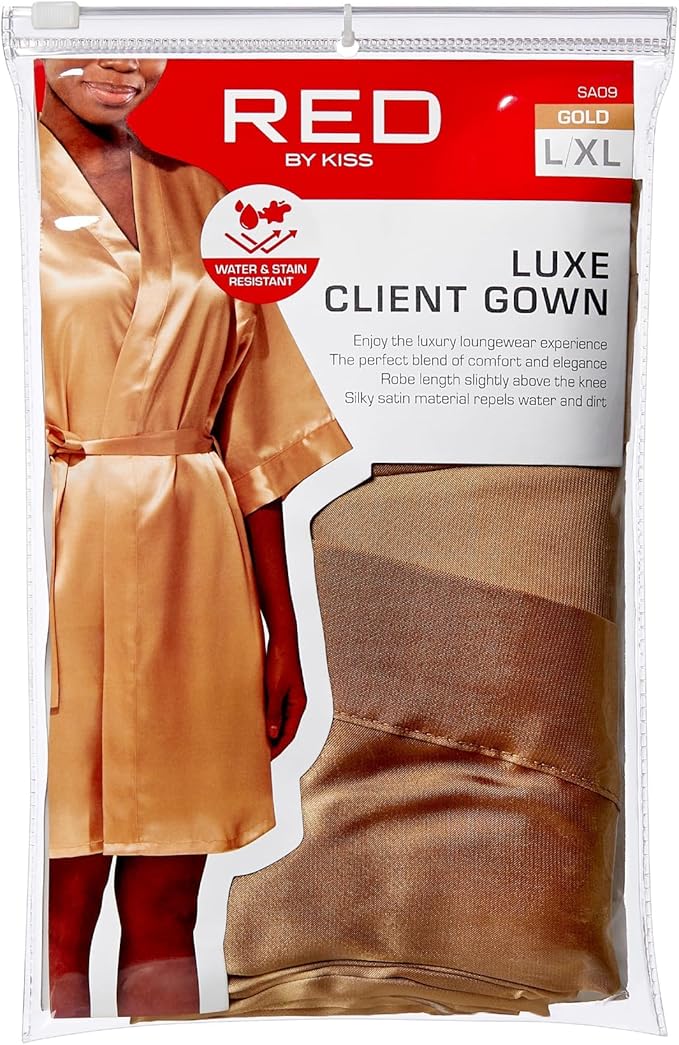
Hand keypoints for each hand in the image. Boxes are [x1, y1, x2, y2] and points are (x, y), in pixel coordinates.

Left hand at [264, 632, 307, 758]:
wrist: (282, 639)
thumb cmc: (281, 662)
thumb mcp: (275, 689)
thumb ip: (274, 712)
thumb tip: (272, 734)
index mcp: (298, 705)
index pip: (289, 734)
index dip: (278, 748)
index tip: (266, 760)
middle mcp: (295, 703)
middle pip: (285, 730)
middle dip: (274, 744)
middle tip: (259, 757)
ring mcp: (287, 697)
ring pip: (278, 721)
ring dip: (269, 732)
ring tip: (255, 743)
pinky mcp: (279, 690)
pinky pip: (273, 710)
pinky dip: (266, 719)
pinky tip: (255, 723)